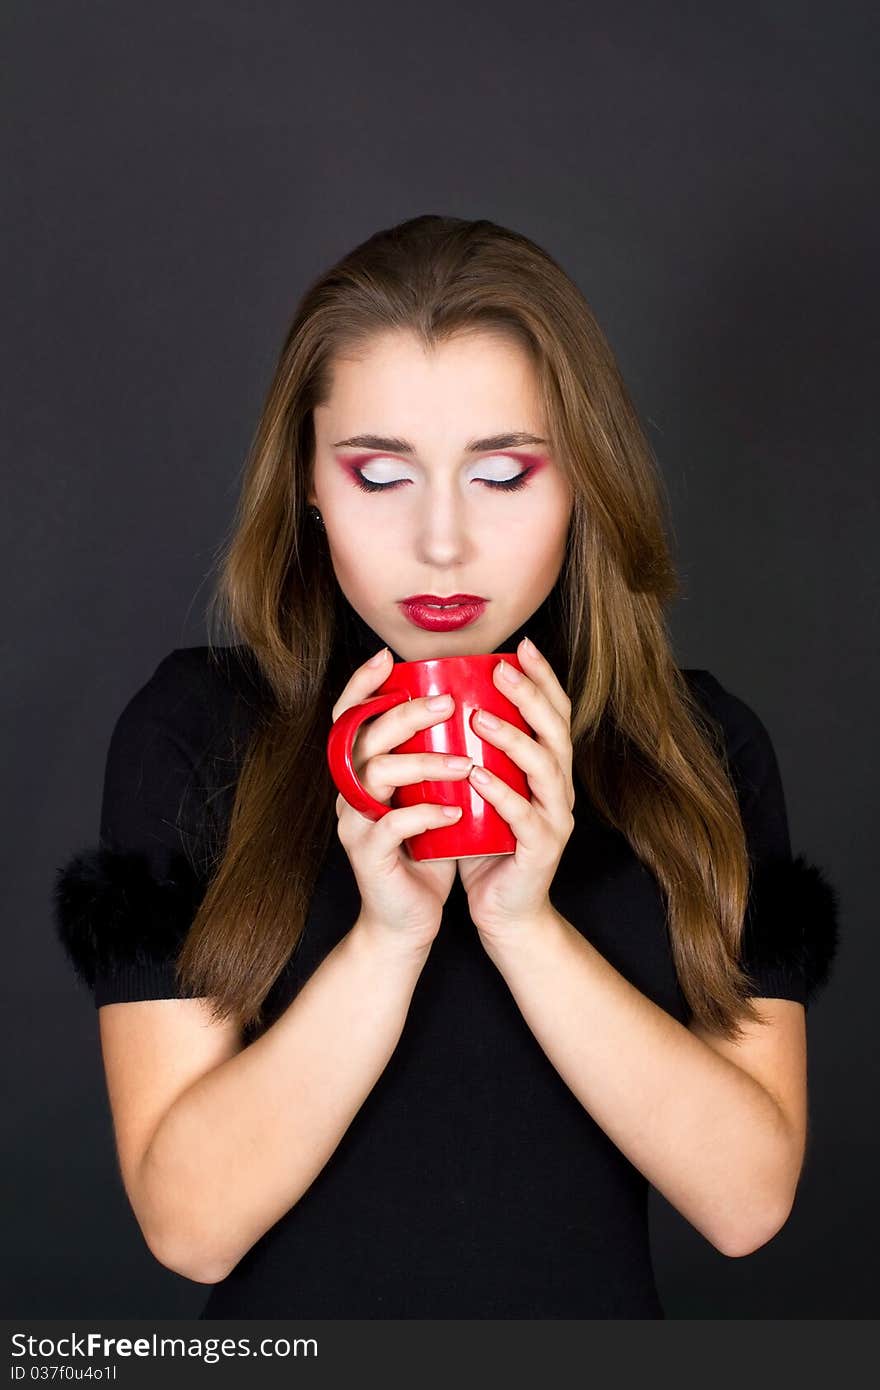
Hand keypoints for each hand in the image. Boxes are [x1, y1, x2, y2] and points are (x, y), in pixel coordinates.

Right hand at [331, 648, 472, 953]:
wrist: (406, 920)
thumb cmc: (424, 852)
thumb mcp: (428, 795)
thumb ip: (436, 757)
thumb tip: (471, 709)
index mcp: (361, 771)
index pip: (349, 717)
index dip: (361, 684)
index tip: (387, 657)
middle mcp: (349, 790)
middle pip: (361, 736)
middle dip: (403, 714)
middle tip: (445, 703)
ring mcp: (354, 822)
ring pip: (373, 775)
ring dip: (421, 763)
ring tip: (463, 765)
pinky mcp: (368, 855)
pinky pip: (390, 826)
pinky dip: (424, 815)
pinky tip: (453, 814)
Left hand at [456, 637, 574, 939]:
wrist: (504, 911)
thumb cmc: (487, 846)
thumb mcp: (482, 790)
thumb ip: (474, 752)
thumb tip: (442, 702)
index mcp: (548, 770)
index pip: (554, 713)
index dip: (543, 679)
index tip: (521, 646)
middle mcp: (560, 788)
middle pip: (556, 731)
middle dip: (531, 695)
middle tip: (502, 670)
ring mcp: (555, 818)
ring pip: (545, 768)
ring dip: (513, 738)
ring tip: (480, 716)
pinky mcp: (541, 850)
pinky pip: (524, 816)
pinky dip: (502, 793)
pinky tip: (477, 774)